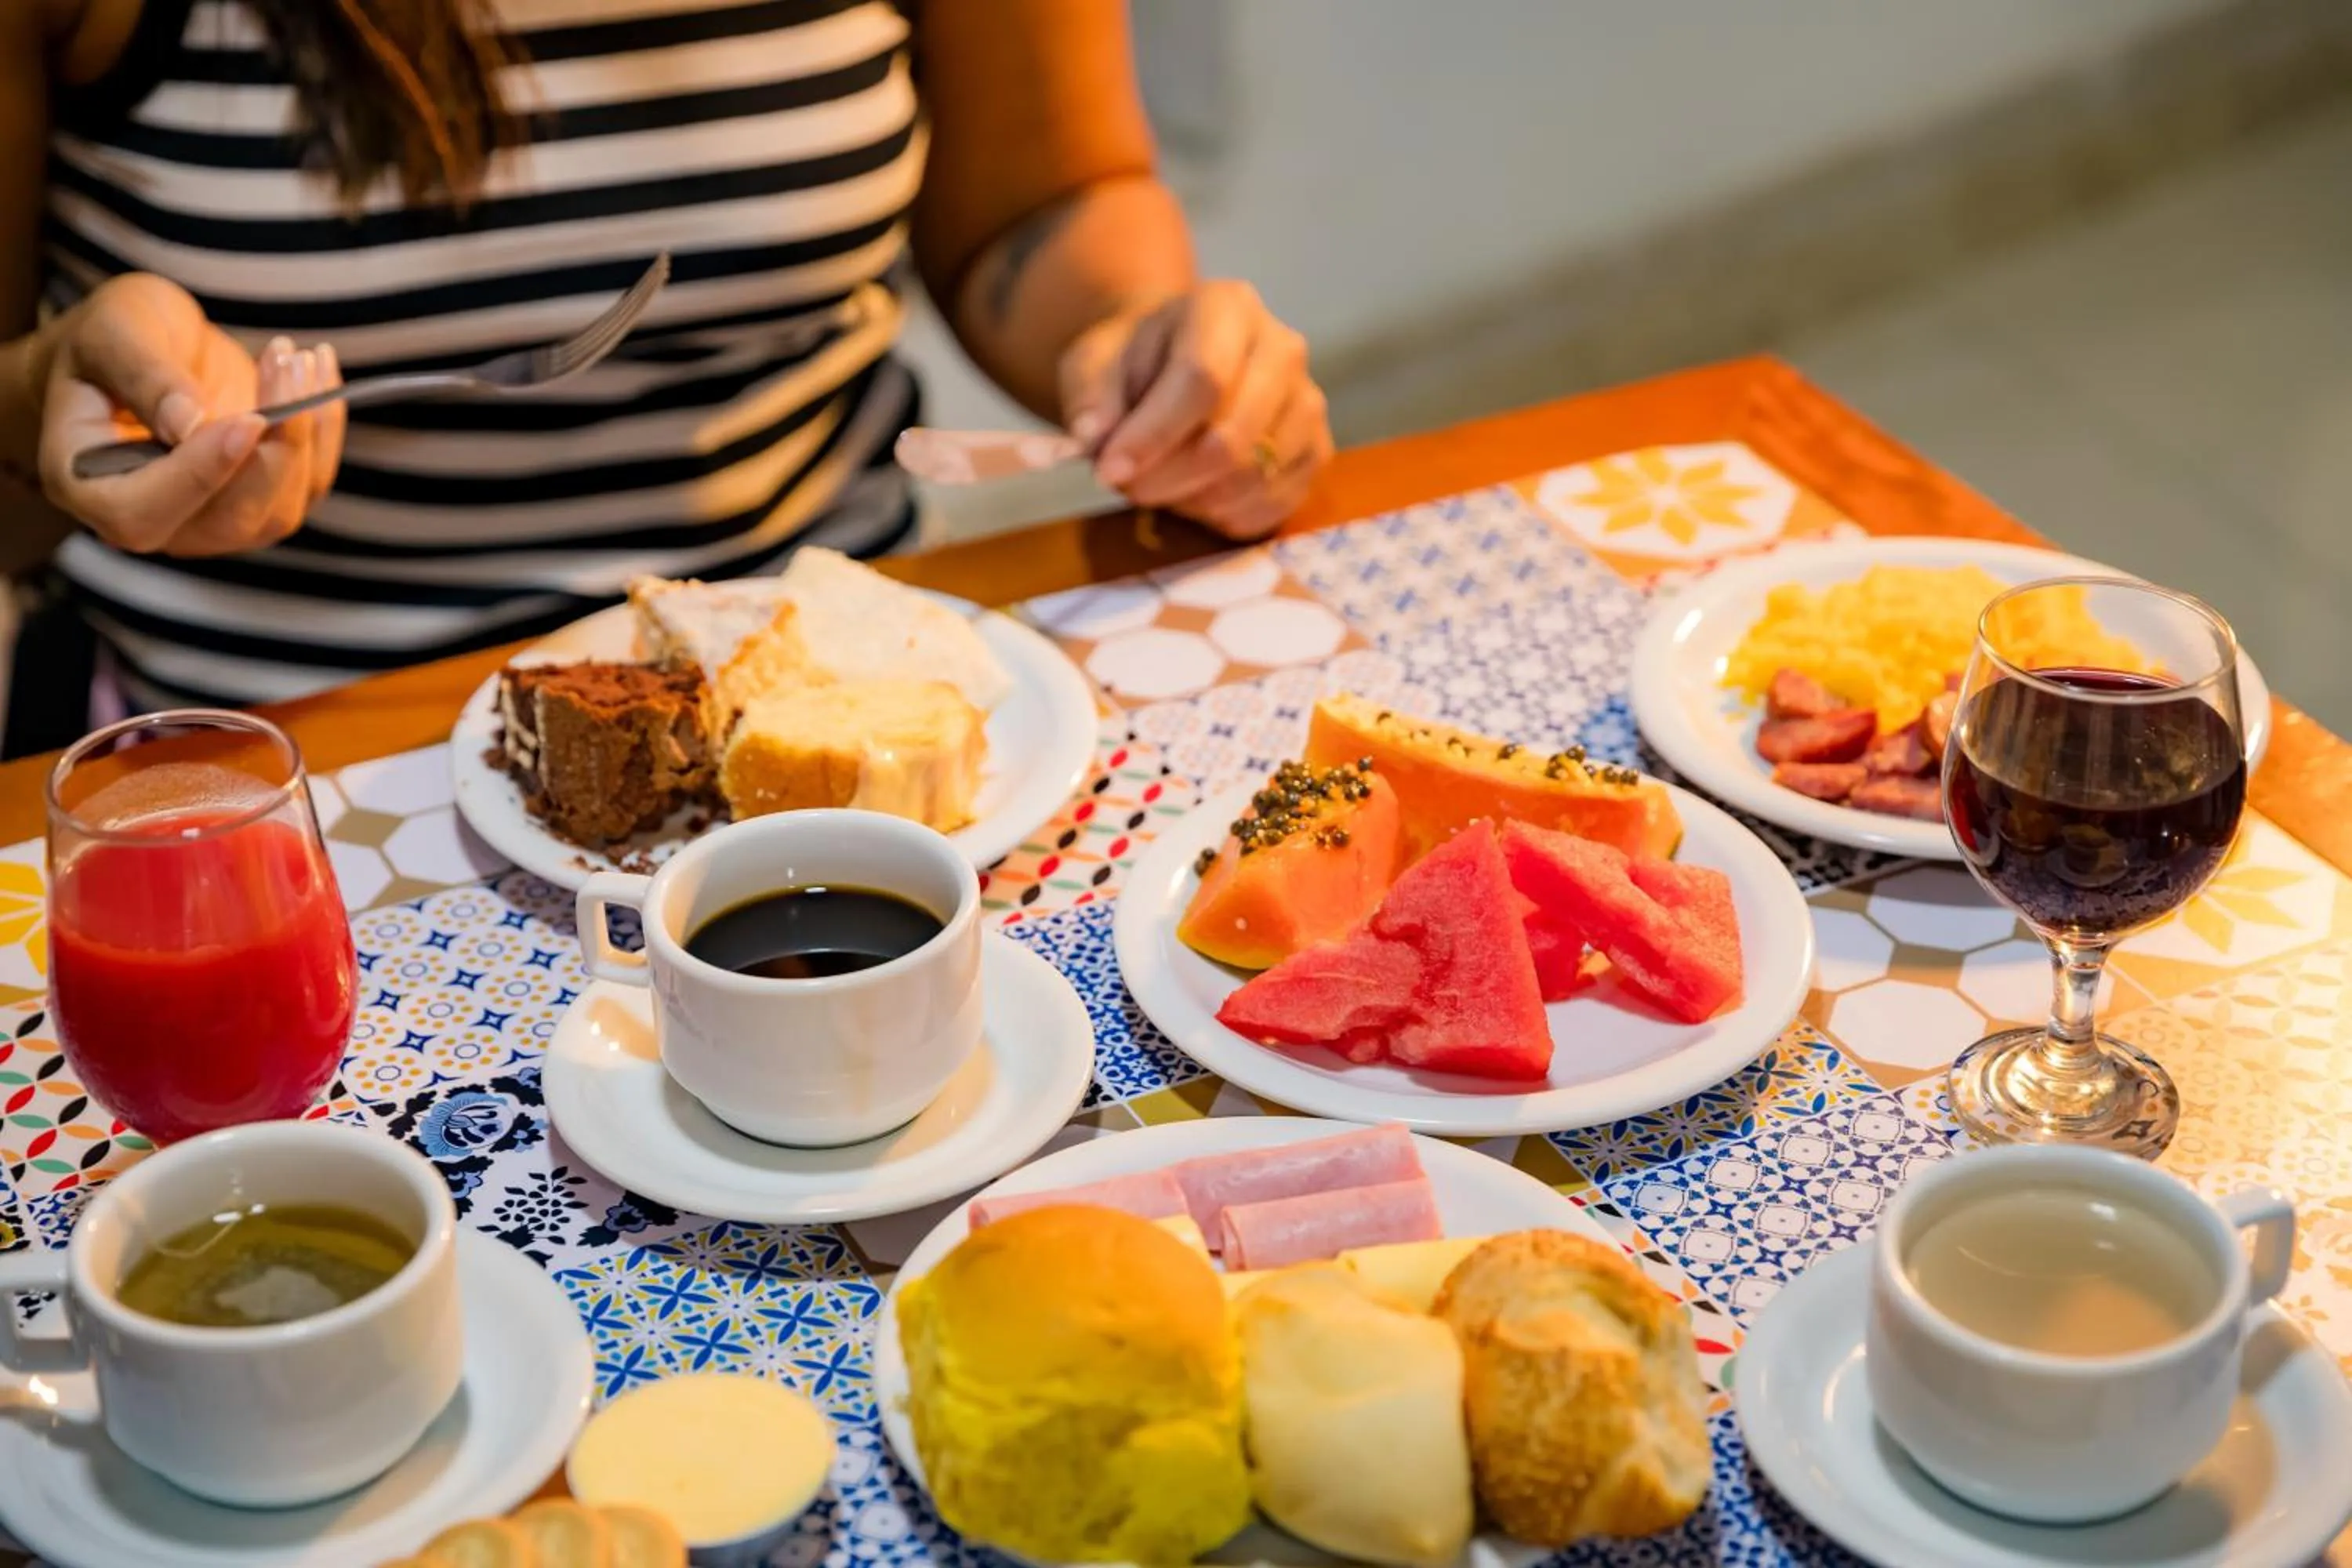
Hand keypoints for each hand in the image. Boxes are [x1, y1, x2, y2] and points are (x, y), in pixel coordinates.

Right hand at [35, 274, 344, 556]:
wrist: (138, 348)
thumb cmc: (108, 342)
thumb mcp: (110, 334)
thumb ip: (142, 377)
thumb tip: (187, 425)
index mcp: (88, 487)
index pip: (143, 514)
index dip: (200, 476)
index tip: (248, 419)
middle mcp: (155, 519)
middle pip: (231, 519)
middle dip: (275, 446)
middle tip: (284, 361)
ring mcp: (213, 519)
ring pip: (280, 509)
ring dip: (306, 432)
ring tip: (299, 356)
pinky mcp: (261, 499)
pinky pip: (309, 484)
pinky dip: (325, 429)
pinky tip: (319, 371)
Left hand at [1058, 281, 1331, 540]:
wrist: (1176, 363)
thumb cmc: (1135, 362)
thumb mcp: (1094, 363)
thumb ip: (1091, 398)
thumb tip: (1093, 438)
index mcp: (1228, 306)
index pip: (1202, 378)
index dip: (1153, 435)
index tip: (1108, 470)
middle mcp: (1282, 348)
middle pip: (1233, 438)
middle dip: (1169, 478)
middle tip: (1126, 488)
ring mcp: (1308, 401)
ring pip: (1254, 477)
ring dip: (1194, 500)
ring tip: (1158, 487)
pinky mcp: (1317, 449)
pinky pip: (1275, 504)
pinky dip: (1226, 516)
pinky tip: (1194, 497)